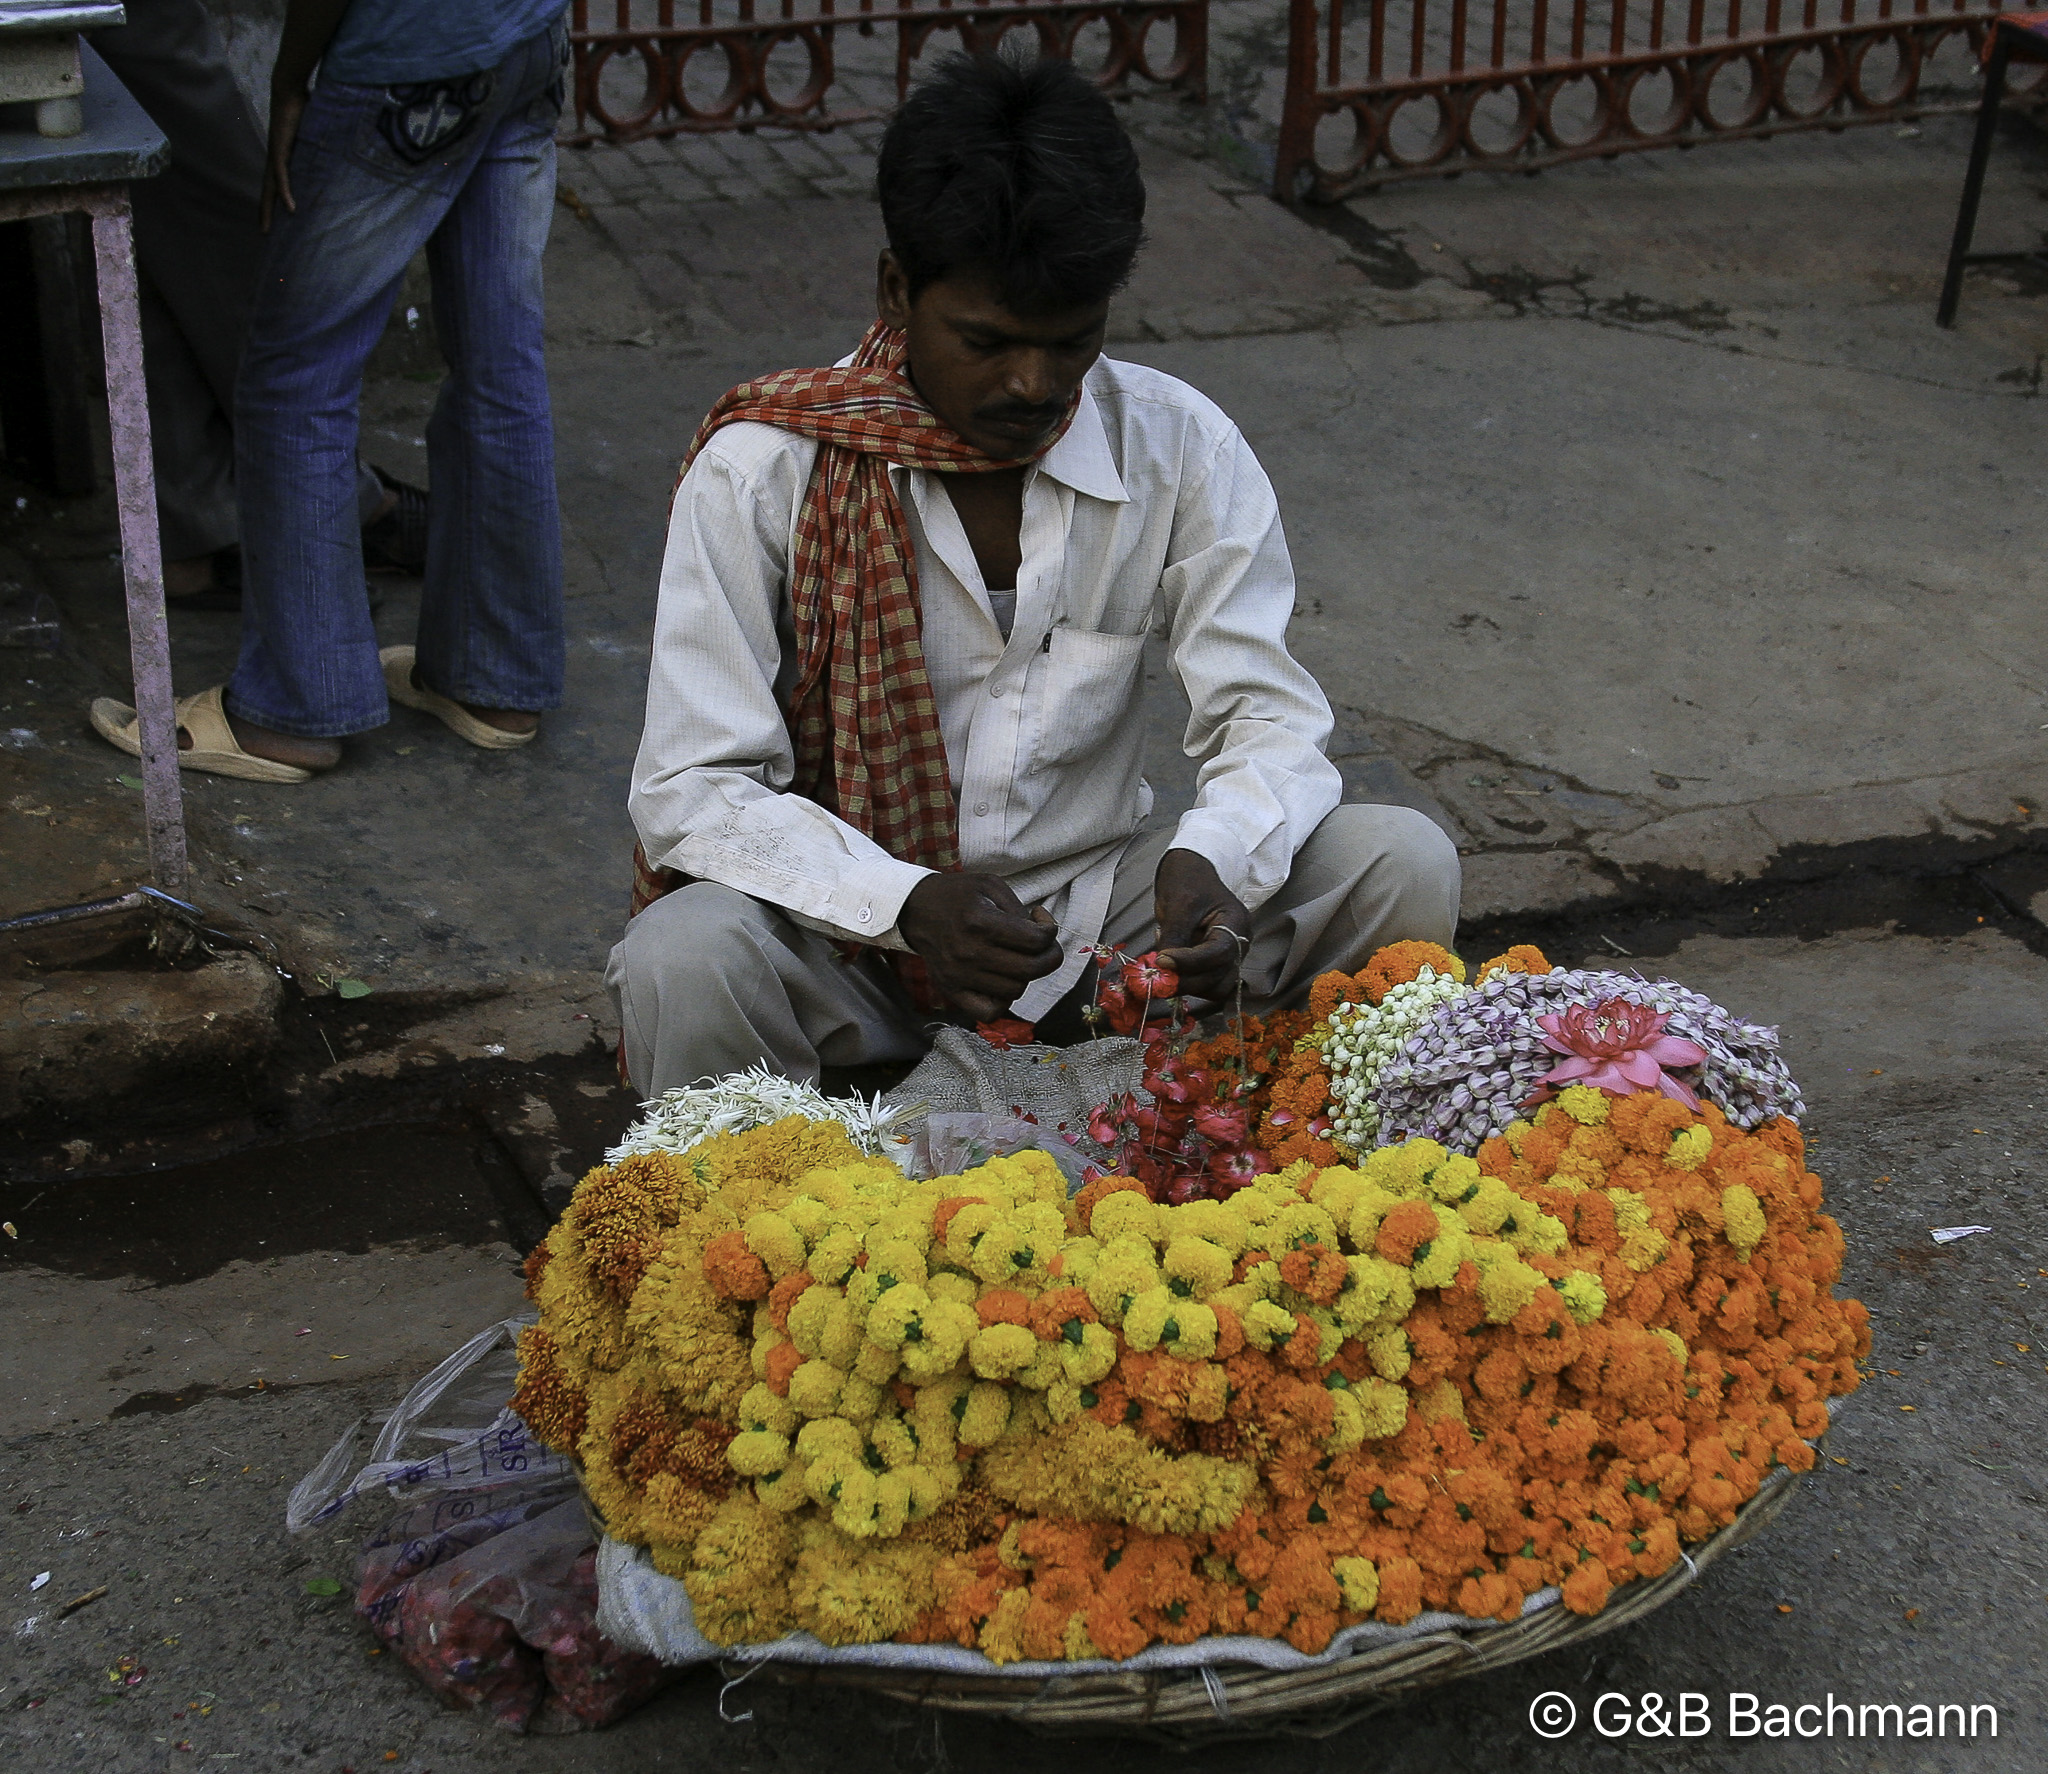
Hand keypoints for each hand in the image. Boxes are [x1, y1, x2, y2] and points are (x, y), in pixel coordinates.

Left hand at [260, 84, 307, 231]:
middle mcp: (275, 158)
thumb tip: (338, 150)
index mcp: (282, 156)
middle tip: (264, 233)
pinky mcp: (280, 150)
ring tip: (268, 229)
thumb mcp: (312, 133)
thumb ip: (319, 144)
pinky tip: (290, 208)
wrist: (289, 89)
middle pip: (267, 191)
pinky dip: (285, 193)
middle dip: (265, 212)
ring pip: (270, 189)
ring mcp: (276, 156)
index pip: (275, 182)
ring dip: (268, 210)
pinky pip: (282, 177)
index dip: (273, 199)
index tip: (275, 216)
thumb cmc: (302, 106)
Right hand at [898, 872, 1061, 1022]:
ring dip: (1024, 975)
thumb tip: (1042, 936)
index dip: (1050, 930)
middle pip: (1032, 969)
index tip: (1041, 921)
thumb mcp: (990, 885)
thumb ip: (1019, 909)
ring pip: (1016, 991)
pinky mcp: (952, 991)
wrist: (916, 910)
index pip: (1037, 940)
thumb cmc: (957, 896)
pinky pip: (990, 1012)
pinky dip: (1003, 1001)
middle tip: (1041, 944)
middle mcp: (969, 953)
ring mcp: (959, 976)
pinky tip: (1001, 981)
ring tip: (1014, 957)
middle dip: (1049, 956)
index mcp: (980, 922)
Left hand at [1153, 848, 1250, 1007]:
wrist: (1190, 873)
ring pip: (1215, 987)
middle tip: (1157, 977)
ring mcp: (1230, 956)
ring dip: (1189, 986)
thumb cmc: (1188, 881)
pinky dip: (1189, 982)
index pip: (1219, 952)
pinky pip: (1207, 984)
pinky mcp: (1216, 964)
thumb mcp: (1179, 904)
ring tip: (1165, 969)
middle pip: (1218, 976)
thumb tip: (1163, 966)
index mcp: (1237, 922)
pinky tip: (1173, 967)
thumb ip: (1174, 936)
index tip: (1162, 961)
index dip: (1189, 962)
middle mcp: (1239, 943)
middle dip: (1186, 981)